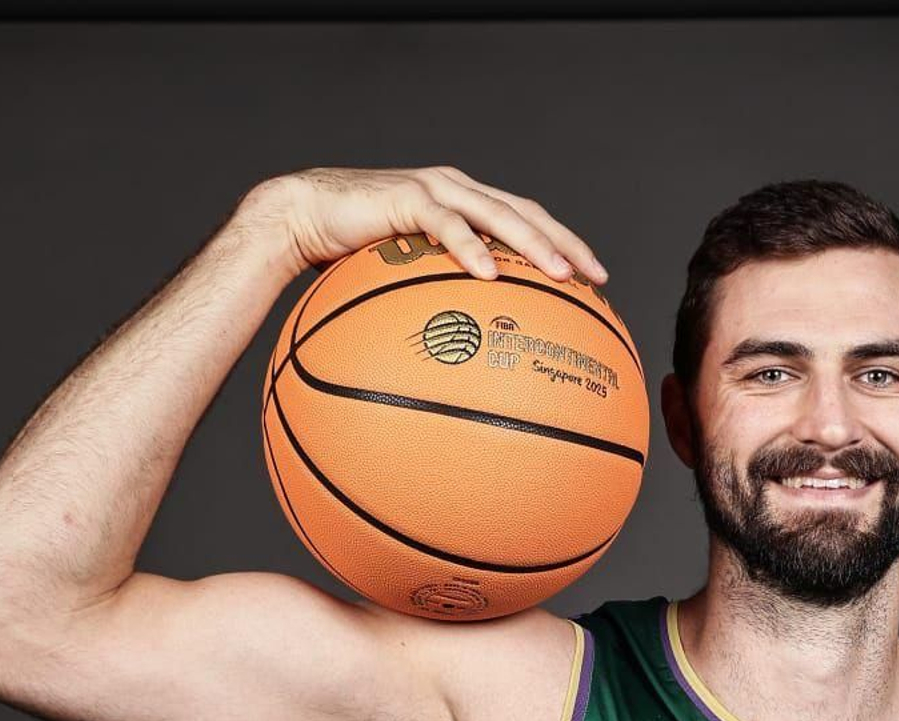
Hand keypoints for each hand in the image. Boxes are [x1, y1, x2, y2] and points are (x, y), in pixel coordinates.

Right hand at [245, 164, 606, 287]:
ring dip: (532, 243)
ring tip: (560, 274)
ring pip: (497, 212)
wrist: (303, 218)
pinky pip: (446, 224)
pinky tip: (492, 274)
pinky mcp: (406, 196)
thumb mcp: (406, 278)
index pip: (527, 219)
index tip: (595, 279)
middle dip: (564, 244)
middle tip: (595, 278)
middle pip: (526, 212)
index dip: (564, 244)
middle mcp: (458, 189)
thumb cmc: (352, 256)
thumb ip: (439, 297)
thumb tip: (467, 354)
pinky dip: (471, 247)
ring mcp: (434, 188)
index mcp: (465, 204)